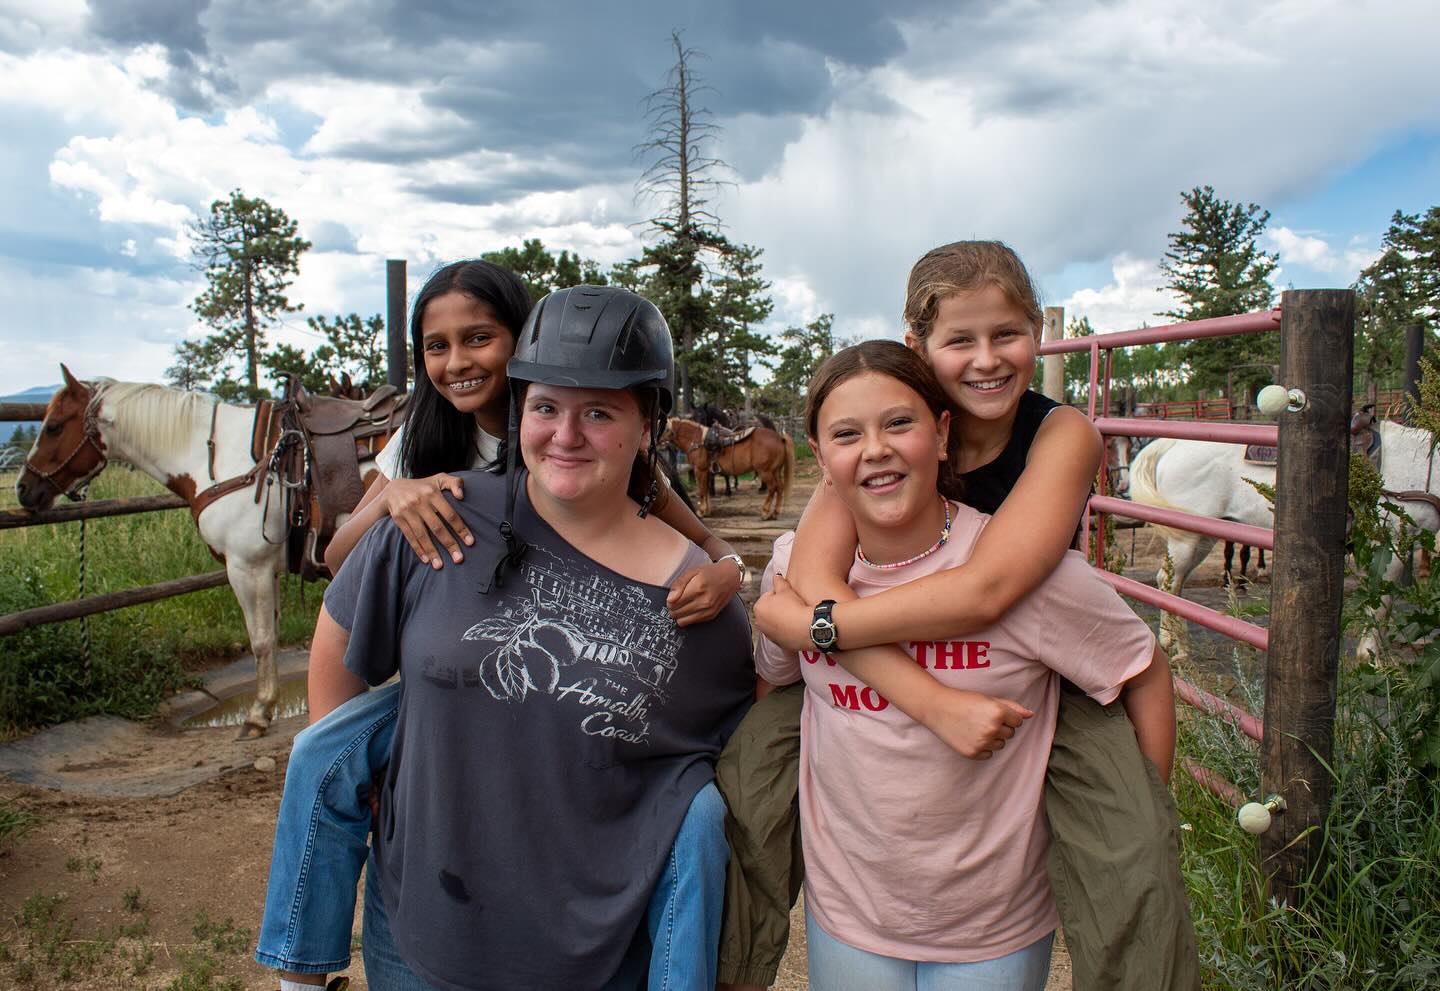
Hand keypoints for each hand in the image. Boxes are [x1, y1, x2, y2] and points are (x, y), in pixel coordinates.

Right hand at [380, 474, 469, 567]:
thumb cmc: (423, 486)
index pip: (450, 514)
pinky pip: (410, 536)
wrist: (393, 489)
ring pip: (422, 534)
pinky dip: (418, 549)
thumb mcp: (439, 479)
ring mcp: (408, 511)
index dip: (461, 529)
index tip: (470, 542)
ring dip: (432, 551)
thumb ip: (454, 483)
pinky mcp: (399, 519)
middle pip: (437, 527)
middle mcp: (419, 502)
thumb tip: (462, 495)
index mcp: (432, 493)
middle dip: (449, 544)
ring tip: (440, 566)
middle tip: (459, 559)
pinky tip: (426, 560)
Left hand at [667, 560, 742, 625]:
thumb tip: (669, 600)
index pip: (673, 603)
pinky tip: (692, 608)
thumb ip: (679, 584)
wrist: (730, 577)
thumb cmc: (709, 573)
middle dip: (673, 608)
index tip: (672, 597)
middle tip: (677, 601)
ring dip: (679, 614)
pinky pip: (692, 623)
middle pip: (677, 613)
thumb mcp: (692, 571)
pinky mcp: (711, 616)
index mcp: (697, 588)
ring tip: (683, 605)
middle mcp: (704, 601)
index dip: (669, 601)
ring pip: (682, 621)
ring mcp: (708, 610)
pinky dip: (688, 617)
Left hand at [753, 574, 816, 650]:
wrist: (806, 628)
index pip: (769, 596)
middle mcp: (759, 622)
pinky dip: (787, 630)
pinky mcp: (778, 643)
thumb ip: (779, 581)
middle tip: (793, 606)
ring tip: (795, 616)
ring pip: (776, 622)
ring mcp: (768, 634)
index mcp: (758, 608)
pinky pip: (782, 633)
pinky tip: (796, 626)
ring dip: (783, 619)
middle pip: (771, 610)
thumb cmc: (794, 607)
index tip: (789, 597)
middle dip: (779, 608)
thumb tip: (776, 576)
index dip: (781, 595)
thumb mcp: (786, 590)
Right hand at [918, 685, 1033, 758]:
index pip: (1018, 721)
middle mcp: (993, 728)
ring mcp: (983, 742)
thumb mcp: (988, 699)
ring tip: (976, 727)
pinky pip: (989, 754)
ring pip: (1001, 744)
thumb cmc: (963, 700)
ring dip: (993, 738)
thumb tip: (1031, 715)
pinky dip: (983, 747)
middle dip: (1001, 727)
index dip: (1007, 716)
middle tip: (982, 718)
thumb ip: (1012, 707)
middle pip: (1010, 733)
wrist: (937, 708)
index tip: (992, 712)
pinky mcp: (974, 753)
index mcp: (998, 712)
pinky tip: (971, 736)